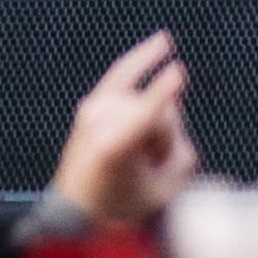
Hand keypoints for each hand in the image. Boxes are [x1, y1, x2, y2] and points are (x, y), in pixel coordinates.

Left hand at [53, 31, 202, 224]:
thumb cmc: (119, 206)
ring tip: (139, 149)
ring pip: (149, 98)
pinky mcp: (91, 103)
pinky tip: (160, 43)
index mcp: (113, 148)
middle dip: (164, 134)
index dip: (165, 91)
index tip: (178, 71)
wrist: (76, 214)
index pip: (147, 113)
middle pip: (162, 110)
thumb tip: (174, 108)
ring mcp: (91, 110)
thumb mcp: (164, 189)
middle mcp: (98, 124)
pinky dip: (143, 59)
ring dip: (154, 117)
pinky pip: (124, 72)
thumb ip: (182, 149)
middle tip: (149, 163)